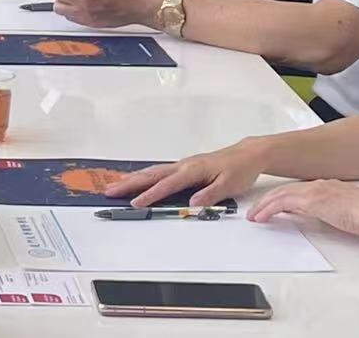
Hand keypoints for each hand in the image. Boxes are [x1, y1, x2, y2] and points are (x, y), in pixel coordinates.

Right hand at [104, 140, 266, 207]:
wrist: (247, 155)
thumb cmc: (239, 169)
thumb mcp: (229, 185)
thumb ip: (210, 194)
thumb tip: (192, 204)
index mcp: (193, 169)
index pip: (167, 184)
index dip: (150, 194)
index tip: (135, 203)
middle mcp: (184, 165)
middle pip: (152, 174)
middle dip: (130, 183)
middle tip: (110, 190)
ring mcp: (183, 165)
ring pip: (153, 171)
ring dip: (134, 178)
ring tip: (115, 185)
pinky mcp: (185, 168)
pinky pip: (160, 171)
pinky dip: (145, 176)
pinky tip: (138, 180)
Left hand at [249, 180, 358, 236]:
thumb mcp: (341, 211)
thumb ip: (327, 211)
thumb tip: (320, 217)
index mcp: (322, 188)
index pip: (294, 191)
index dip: (279, 199)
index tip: (270, 206)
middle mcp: (314, 186)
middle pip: (282, 191)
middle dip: (266, 201)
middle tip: (254, 211)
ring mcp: (310, 192)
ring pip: (278, 196)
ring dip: (262, 206)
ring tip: (253, 216)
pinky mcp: (308, 200)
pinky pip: (280, 204)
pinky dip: (268, 210)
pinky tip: (261, 217)